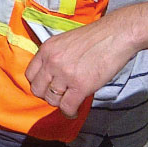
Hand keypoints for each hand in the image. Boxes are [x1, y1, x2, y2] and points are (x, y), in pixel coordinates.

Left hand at [24, 11, 139, 115]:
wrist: (117, 34)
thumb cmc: (97, 37)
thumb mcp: (66, 41)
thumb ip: (55, 57)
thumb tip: (52, 76)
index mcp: (47, 49)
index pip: (30, 75)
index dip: (39, 83)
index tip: (48, 86)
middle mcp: (52, 61)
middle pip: (37, 90)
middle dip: (48, 95)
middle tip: (60, 94)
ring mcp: (65, 74)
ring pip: (52, 100)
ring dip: (61, 103)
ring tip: (70, 100)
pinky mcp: (80, 86)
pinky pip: (67, 107)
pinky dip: (70, 112)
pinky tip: (75, 110)